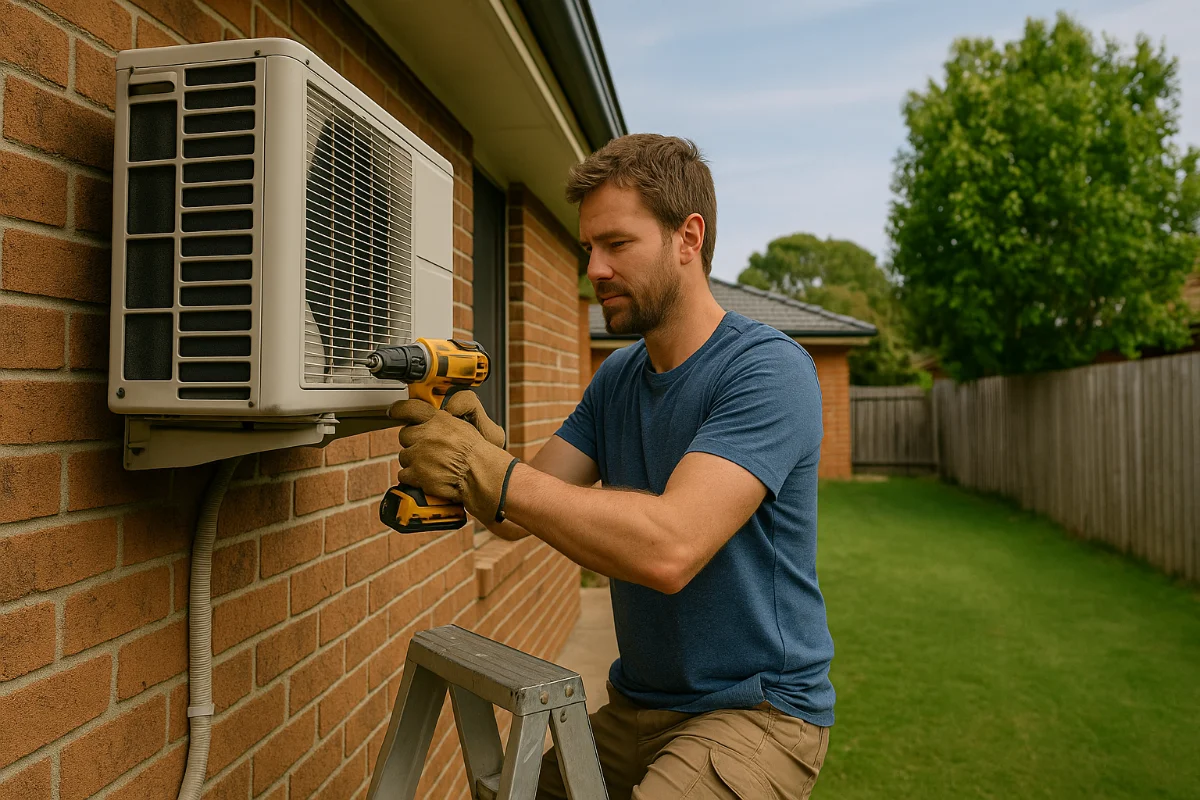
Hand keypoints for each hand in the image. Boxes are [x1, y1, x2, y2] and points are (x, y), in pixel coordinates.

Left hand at [387, 391, 514, 521]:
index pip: (410, 408)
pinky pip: (404, 474)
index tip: (394, 412)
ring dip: (414, 462)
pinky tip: (427, 477)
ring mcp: (420, 454)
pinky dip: (413, 478)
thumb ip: (445, 420)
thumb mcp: (465, 426)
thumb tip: (433, 418)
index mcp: (439, 420)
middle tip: (427, 450)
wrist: (480, 475)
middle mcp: (427, 434)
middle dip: (413, 443)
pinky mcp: (417, 473)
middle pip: (405, 435)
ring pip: (404, 456)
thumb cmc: (478, 454)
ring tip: (431, 466)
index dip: (399, 410)